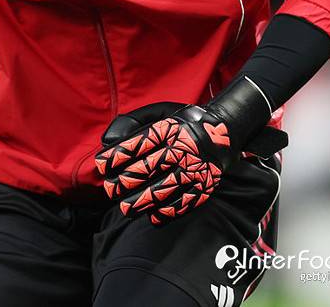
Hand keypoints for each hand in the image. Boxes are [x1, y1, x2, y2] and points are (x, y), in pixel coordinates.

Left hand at [96, 98, 285, 225]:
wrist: (226, 129)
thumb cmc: (185, 121)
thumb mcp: (162, 111)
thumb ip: (134, 121)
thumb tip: (108, 139)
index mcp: (170, 128)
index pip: (140, 143)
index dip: (119, 155)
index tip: (103, 165)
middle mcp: (182, 148)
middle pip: (150, 167)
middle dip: (128, 181)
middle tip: (111, 190)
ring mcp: (195, 168)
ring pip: (166, 188)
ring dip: (143, 201)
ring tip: (127, 209)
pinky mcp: (205, 185)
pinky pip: (185, 202)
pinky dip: (168, 212)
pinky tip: (153, 217)